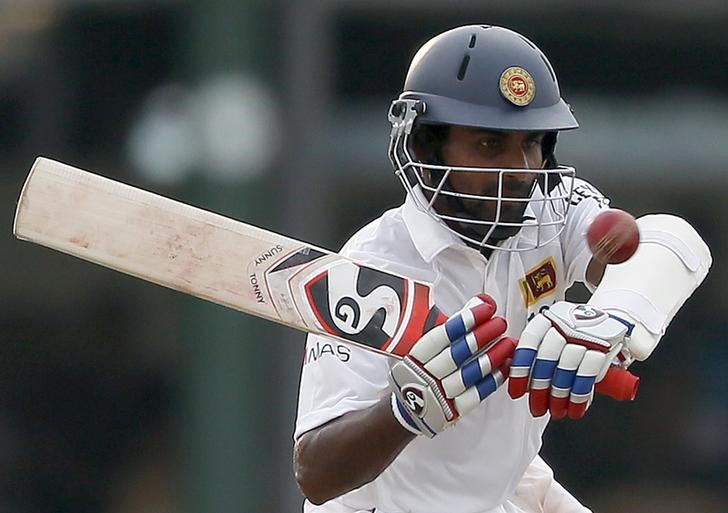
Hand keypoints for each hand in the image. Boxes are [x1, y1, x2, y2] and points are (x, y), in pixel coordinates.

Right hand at [389, 294, 515, 436]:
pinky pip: (475, 395)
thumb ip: (455, 323)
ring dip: (492, 357)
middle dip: (482, 336)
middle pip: (456, 354)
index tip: (485, 308)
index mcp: (414, 356)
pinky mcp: (452, 411)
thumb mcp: (428, 344)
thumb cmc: (423, 367)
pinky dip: (492, 380)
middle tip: (500, 323)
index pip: (441, 336)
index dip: (464, 321)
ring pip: (469, 374)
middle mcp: (424, 375)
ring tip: (509, 343)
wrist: (409, 408)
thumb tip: (482, 300)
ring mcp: (438, 395)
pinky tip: (505, 366)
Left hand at [508, 302, 632, 418]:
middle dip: (539, 388)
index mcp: (548, 319)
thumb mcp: (553, 335)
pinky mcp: (605, 346)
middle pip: (547, 357)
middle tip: (536, 407)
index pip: (529, 342)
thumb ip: (535, 353)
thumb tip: (517, 377)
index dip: (520, 369)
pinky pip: (588, 374)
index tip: (516, 391)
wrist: (610, 322)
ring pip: (567, 367)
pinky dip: (579, 394)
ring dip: (559, 395)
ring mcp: (586, 334)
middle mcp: (566, 323)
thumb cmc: (574, 335)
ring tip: (555, 411)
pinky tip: (574, 407)